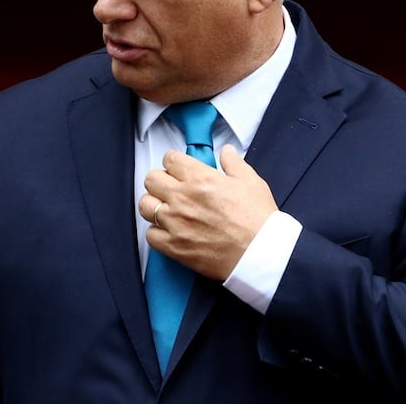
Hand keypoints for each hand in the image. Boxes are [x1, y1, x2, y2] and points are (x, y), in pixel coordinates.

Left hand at [140, 144, 277, 279]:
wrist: (260, 252)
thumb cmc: (258, 219)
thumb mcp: (251, 182)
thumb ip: (234, 163)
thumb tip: (227, 152)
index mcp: (200, 178)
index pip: (170, 159)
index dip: (175, 162)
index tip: (179, 169)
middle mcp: (182, 198)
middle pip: (151, 179)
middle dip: (161, 180)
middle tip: (172, 187)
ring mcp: (175, 222)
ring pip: (145, 205)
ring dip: (154, 204)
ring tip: (168, 208)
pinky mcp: (173, 246)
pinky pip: (150, 234)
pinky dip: (157, 232)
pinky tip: (170, 231)